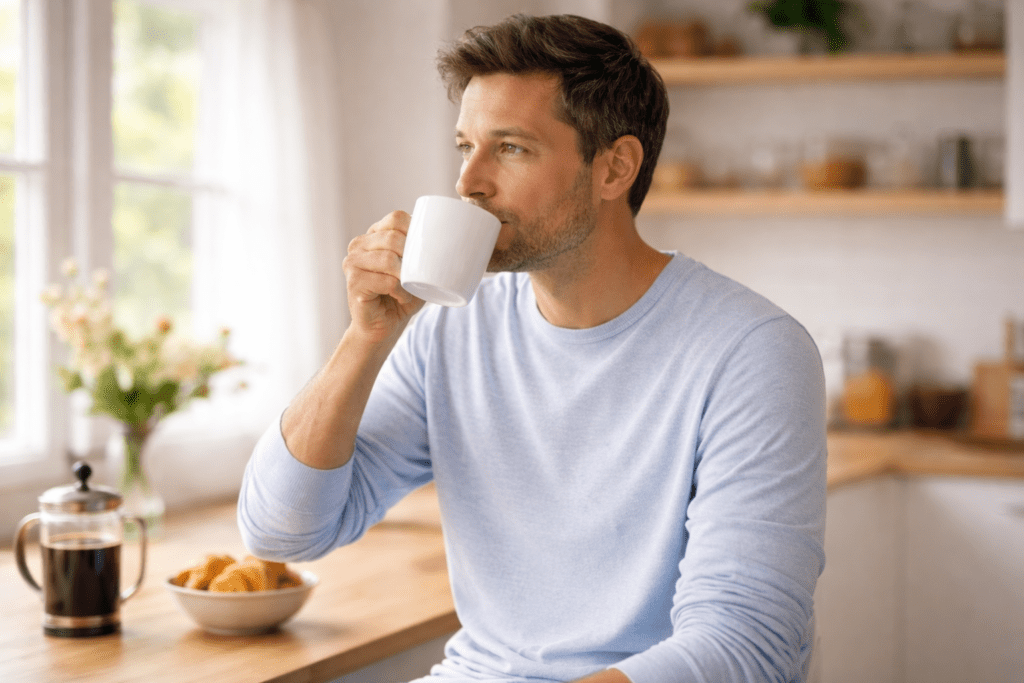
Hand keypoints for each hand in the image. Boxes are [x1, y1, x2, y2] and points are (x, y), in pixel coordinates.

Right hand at [343, 210, 424, 344]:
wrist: (382, 328)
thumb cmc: (400, 297)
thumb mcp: (415, 271)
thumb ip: (423, 253)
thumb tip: (451, 238)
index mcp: (372, 236)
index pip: (396, 218)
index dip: (416, 230)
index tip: (426, 250)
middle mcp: (358, 246)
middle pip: (392, 237)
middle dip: (413, 256)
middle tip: (419, 274)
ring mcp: (352, 263)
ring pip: (388, 259)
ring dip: (406, 277)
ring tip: (410, 288)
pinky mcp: (354, 283)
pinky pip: (386, 281)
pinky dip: (400, 292)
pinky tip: (401, 298)